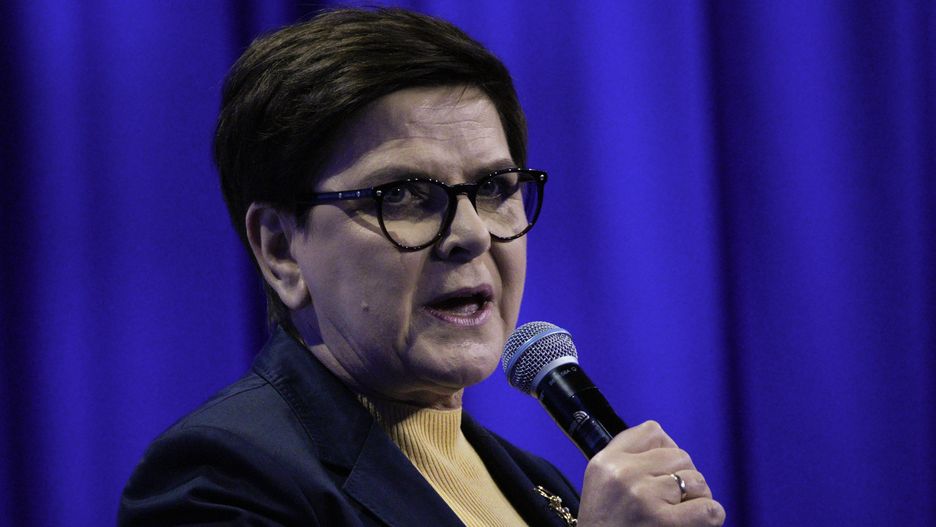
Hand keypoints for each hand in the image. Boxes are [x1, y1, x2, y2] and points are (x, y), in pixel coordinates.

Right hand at [576, 421, 724, 525]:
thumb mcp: (602, 485)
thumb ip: (629, 460)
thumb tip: (672, 448)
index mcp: (605, 463)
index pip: (652, 432)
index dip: (665, 451)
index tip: (661, 474)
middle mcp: (622, 475)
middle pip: (680, 456)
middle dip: (684, 478)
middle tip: (671, 503)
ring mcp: (644, 497)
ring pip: (697, 480)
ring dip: (697, 500)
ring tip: (678, 517)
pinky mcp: (664, 523)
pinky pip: (709, 509)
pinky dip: (710, 519)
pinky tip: (693, 526)